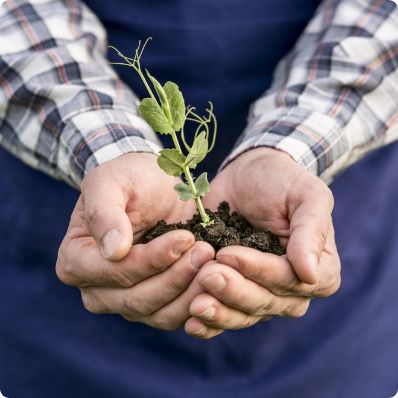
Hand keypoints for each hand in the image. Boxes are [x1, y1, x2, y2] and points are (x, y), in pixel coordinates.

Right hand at [56, 153, 213, 329]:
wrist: (152, 187)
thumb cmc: (128, 180)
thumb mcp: (110, 182)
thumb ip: (103, 212)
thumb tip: (112, 250)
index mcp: (76, 261)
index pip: (114, 272)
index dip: (150, 259)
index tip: (184, 237)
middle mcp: (97, 290)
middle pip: (137, 300)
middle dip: (176, 276)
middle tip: (206, 250)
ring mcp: (125, 302)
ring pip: (160, 314)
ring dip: (191, 291)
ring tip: (213, 260)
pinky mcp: (154, 305)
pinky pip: (176, 315)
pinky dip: (198, 301)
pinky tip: (216, 278)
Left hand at [183, 148, 339, 337]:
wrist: (247, 177)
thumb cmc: (281, 181)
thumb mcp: (306, 195)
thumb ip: (311, 231)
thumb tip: (310, 274)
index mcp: (319, 270)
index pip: (290, 280)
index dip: (259, 271)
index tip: (228, 253)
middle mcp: (292, 290)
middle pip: (264, 302)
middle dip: (234, 290)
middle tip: (207, 274)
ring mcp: (262, 294)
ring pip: (243, 315)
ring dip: (219, 312)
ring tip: (195, 303)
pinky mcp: (235, 293)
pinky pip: (225, 317)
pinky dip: (209, 324)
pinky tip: (191, 322)